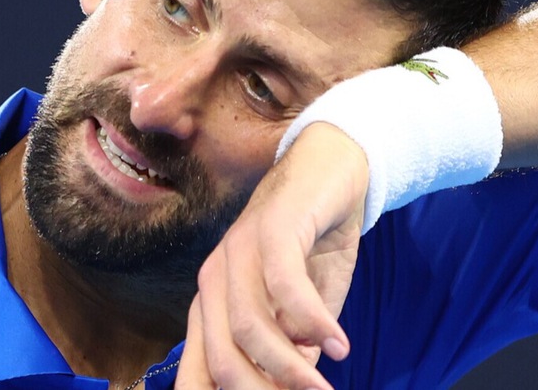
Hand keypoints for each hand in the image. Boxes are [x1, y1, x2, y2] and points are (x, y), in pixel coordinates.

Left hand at [176, 123, 368, 389]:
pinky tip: (337, 344)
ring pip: (248, 326)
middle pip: (221, 356)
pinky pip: (283, 286)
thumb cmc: (314, 245)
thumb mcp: (302, 311)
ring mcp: (239, 249)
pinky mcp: (272, 226)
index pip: (200, 369)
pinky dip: (311, 322)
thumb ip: (293, 349)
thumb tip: (293, 389)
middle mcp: (215, 278)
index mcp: (212, 302)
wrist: (333, 170)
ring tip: (323, 387)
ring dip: (289, 366)